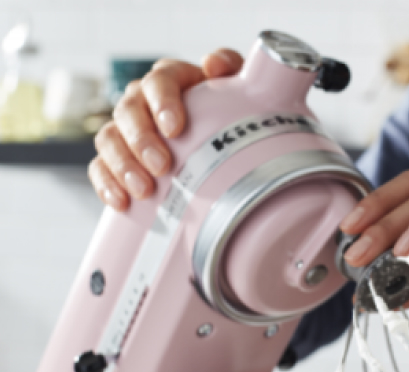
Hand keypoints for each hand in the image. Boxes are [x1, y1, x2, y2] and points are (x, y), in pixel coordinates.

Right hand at [88, 49, 243, 210]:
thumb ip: (231, 67)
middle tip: (161, 166)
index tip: (174, 128)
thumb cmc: (231, 112)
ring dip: (123, 165)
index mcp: (172, 79)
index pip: (158, 80)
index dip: (162, 102)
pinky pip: (100, 166)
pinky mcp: (116, 157)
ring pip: (109, 139)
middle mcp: (143, 100)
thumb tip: (214, 64)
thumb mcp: (240, 87)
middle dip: (141, 140)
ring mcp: (126, 129)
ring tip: (144, 190)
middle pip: (128, 111)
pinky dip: (106, 183)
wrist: (225, 141)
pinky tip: (121, 201)